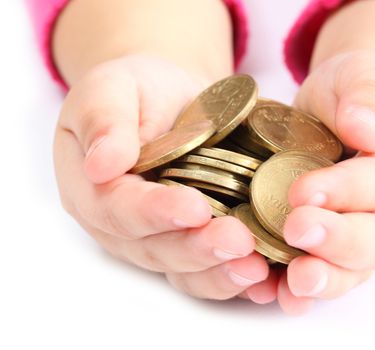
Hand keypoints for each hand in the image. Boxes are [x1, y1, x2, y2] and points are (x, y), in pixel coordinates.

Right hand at [54, 54, 268, 299]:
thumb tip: (101, 164)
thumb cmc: (135, 91)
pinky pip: (214, 270)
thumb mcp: (110, 89)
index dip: (157, 213)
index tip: (194, 208)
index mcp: (95, 191)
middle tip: (238, 241)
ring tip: (257, 267)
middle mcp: (126, 228)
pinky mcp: (196, 243)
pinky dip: (240, 279)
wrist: (170, 100)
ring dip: (222, 272)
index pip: (121, 210)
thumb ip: (103, 121)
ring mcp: (163, 240)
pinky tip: (269, 279)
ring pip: (188, 270)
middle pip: (159, 250)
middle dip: (199, 249)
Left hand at [276, 51, 374, 313]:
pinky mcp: (347, 246)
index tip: (306, 191)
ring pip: (361, 267)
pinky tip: (283, 294)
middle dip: (340, 240)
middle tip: (298, 231)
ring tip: (296, 282)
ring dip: (329, 277)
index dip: (349, 189)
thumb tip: (368, 130)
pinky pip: (336, 273)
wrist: (359, 113)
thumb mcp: (370, 73)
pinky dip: (311, 289)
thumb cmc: (364, 91)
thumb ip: (371, 94)